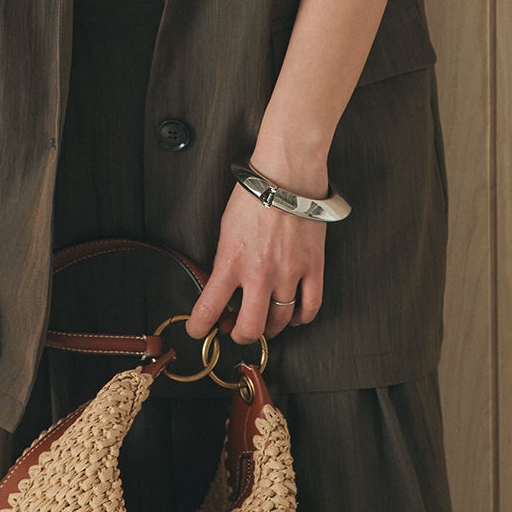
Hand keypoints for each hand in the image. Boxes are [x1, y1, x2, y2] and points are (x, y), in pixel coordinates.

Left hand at [184, 154, 328, 347]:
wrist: (287, 176)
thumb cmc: (255, 195)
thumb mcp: (225, 229)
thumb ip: (225, 261)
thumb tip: (221, 285)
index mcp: (232, 262)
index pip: (209, 308)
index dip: (199, 327)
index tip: (197, 330)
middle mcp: (260, 274)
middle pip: (250, 328)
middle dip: (240, 335)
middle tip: (236, 331)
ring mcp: (289, 273)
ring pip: (280, 322)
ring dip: (270, 328)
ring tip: (265, 323)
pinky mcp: (313, 268)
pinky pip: (310, 307)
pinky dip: (301, 318)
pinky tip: (293, 316)